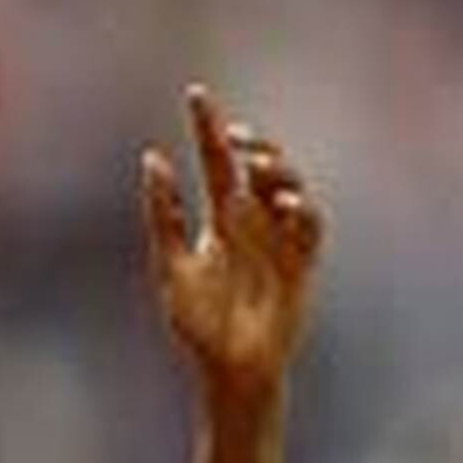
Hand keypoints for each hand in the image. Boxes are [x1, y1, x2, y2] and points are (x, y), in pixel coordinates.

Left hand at [142, 86, 323, 406]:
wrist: (228, 369)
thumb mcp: (171, 265)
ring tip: (258, 167)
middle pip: (261, 167)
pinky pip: (311, 229)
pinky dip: (302, 212)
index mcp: (221, 218)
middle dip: (255, 145)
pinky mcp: (303, 265)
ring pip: (291, 188)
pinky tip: (286, 204)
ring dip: (279, 172)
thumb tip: (152, 159)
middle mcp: (255, 222)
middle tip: (237, 138)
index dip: (210, 126)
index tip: (196, 93)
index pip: (218, 161)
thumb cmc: (198, 324)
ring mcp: (281, 240)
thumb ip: (164, 214)